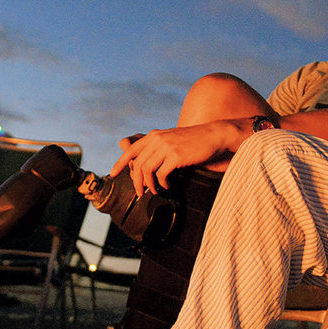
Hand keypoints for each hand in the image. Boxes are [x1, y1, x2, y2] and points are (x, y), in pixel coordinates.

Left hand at [112, 121, 233, 194]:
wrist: (214, 136)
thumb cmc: (194, 141)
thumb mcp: (172, 140)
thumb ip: (158, 148)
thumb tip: (145, 165)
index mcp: (154, 135)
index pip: (130, 149)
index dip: (120, 163)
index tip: (113, 174)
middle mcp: (157, 139)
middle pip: (137, 164)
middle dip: (136, 182)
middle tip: (140, 193)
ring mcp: (166, 147)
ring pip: (146, 170)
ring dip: (148, 185)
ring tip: (154, 191)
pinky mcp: (176, 156)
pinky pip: (161, 175)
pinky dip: (162, 184)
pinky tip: (168, 186)